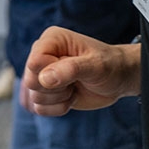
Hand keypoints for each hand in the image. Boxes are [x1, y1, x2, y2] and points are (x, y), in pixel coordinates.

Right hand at [23, 26, 141, 115]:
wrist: (118, 79)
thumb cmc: (109, 65)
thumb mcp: (95, 65)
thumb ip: (70, 69)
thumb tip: (44, 78)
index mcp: (52, 40)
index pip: (34, 62)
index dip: (51, 73)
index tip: (72, 71)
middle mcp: (43, 54)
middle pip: (30, 81)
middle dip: (56, 89)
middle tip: (75, 81)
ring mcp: (43, 73)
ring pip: (35, 97)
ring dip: (59, 98)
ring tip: (75, 86)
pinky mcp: (46, 91)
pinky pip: (39, 108)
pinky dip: (58, 108)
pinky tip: (72, 96)